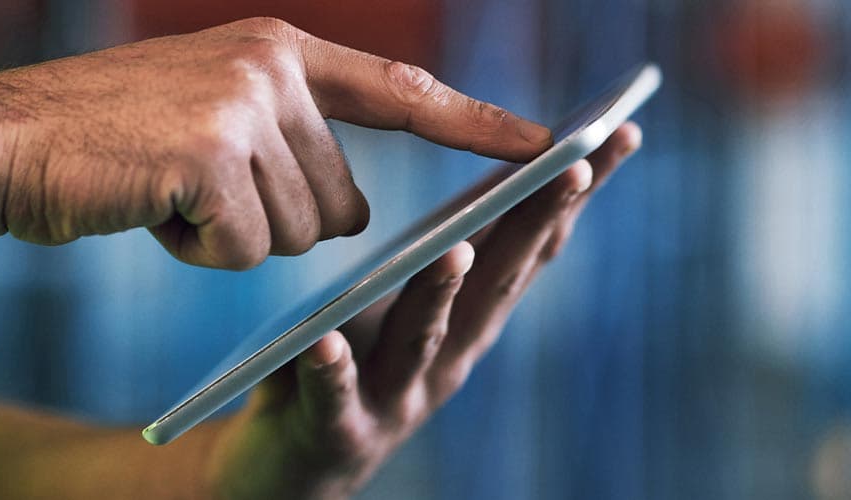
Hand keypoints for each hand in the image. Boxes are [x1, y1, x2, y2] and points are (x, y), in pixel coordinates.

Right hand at [0, 17, 551, 268]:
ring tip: (165, 192)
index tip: (547, 144)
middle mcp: (273, 65)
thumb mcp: (205, 117)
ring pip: (295, 234)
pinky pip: (246, 251)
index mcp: (279, 49)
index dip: (476, 124)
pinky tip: (151, 209)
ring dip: (231, 238)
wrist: (2, 143)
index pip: (401, 90)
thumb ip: (286, 143)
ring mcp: (244, 105)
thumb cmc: (102, 143)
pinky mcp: (212, 154)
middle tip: (196, 191)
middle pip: (340, 202)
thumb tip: (350, 217)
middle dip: (277, 223)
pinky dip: (199, 253)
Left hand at [201, 123, 642, 498]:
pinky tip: (326, 343)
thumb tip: (491, 154)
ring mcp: (396, 397)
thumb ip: (441, 246)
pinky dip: (333, 370)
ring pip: (422, 339)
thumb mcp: (401, 299)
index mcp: (467, 318)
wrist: (293, 463)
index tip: (620, 131)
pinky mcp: (337, 430)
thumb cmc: (350, 362)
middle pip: (496, 284)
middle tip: (570, 165)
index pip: (528, 247)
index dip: (572, 193)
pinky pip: (333, 396)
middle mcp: (447, 357)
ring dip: (440, 293)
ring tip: (454, 246)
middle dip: (535, 224)